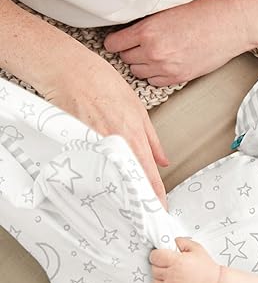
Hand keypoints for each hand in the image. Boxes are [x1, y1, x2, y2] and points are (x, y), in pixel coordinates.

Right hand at [43, 53, 168, 206]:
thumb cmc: (102, 83)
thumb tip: (163, 160)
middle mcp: (116, 144)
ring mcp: (95, 146)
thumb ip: (152, 139)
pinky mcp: (77, 145)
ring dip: (119, 192)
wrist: (69, 70)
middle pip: (130, 181)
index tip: (160, 209)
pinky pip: (91, 168)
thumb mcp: (138, 109)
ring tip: (125, 205)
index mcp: (134, 136)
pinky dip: (98, 179)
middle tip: (143, 212)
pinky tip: (101, 188)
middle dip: (138, 199)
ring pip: (111, 177)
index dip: (155, 195)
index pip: (149, 174)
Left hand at [104, 0, 254, 86]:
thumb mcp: (169, 9)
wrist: (232, 26)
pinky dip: (155, 75)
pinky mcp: (180, 77)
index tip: (118, 41)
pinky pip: (155, 82)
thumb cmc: (207, 13)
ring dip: (142, 64)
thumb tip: (133, 28)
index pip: (114, 44)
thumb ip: (149, 21)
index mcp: (148, 31)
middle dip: (129, 52)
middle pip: (126, 59)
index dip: (115, 41)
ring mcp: (167, 68)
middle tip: (138, 46)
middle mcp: (154, 52)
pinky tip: (162, 64)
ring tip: (151, 55)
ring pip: (139, 72)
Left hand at [150, 237, 221, 282]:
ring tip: (172, 276)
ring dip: (161, 278)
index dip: (157, 255)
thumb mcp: (197, 249)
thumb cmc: (207, 269)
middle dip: (160, 266)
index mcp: (177, 261)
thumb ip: (183, 242)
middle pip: (154, 268)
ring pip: (154, 281)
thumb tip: (172, 241)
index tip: (161, 256)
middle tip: (170, 266)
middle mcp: (172, 275)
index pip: (155, 256)